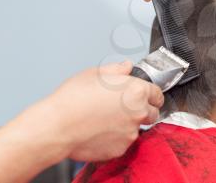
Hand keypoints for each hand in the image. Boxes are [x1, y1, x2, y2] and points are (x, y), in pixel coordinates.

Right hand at [0, 61, 163, 182]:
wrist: (57, 126)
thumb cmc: (73, 99)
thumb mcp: (95, 74)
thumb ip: (117, 70)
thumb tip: (126, 67)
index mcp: (136, 91)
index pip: (157, 94)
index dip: (152, 94)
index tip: (148, 96)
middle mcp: (138, 112)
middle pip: (152, 113)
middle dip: (143, 110)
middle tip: (126, 107)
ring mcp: (131, 132)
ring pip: (137, 128)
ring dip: (128, 124)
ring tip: (107, 119)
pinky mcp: (121, 148)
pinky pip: (124, 142)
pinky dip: (117, 137)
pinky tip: (101, 130)